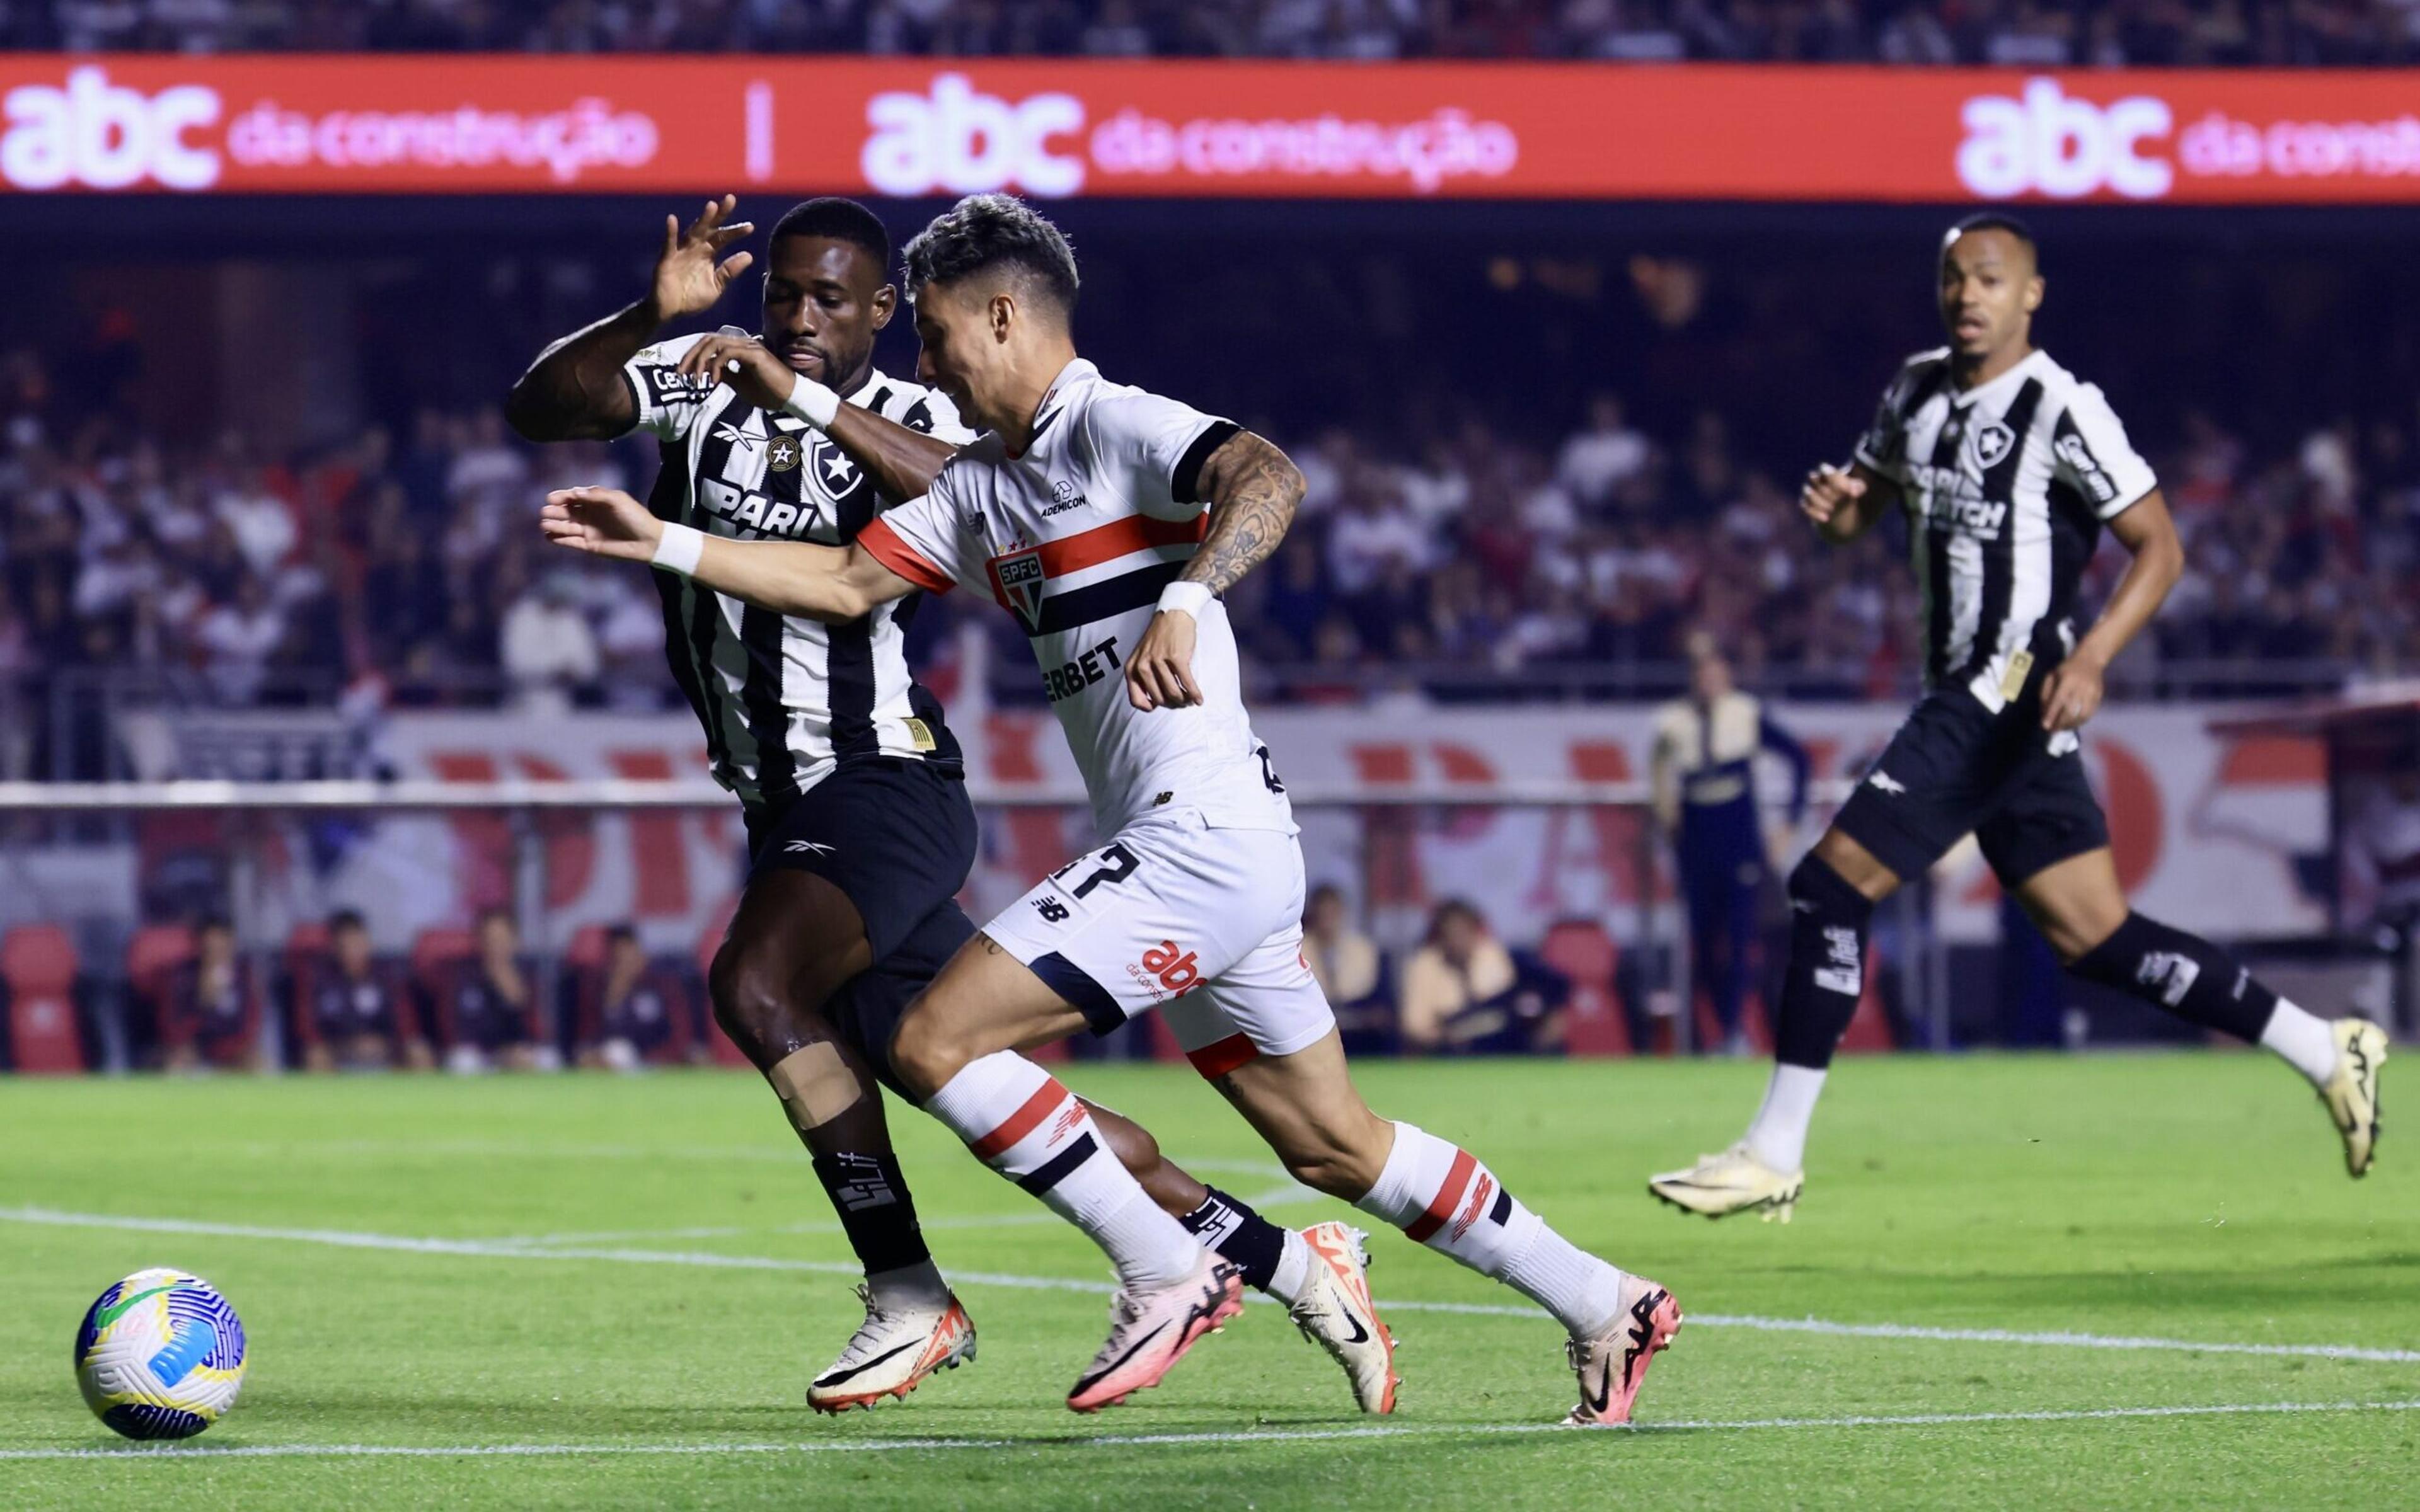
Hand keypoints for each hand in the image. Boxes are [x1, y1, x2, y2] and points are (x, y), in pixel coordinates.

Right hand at [540, 486, 663, 562]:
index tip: (551, 498)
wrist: (648, 540)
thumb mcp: (617, 500)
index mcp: (595, 501)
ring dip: (554, 525)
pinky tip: (549, 536)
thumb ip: (596, 495)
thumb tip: (575, 492)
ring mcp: (588, 530)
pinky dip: (560, 539)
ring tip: (544, 524)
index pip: (573, 497)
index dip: (561, 497)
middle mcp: (589, 515)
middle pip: (566, 512)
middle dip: (554, 511)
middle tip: (545, 511)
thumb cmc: (635, 516)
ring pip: (566, 527)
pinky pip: (571, 542)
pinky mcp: (589, 545)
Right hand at [648, 195, 754, 321]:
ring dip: (701, 220)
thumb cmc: (691, 298)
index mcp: (707, 254)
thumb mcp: (716, 287)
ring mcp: (680, 252)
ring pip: (692, 232)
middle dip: (720, 214)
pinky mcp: (666, 260)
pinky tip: (672, 219)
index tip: (750, 227)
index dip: (736, 232)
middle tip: (731, 199)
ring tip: (712, 206)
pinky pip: (668, 245)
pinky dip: (670, 232)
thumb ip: (729, 272)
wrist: (669, 312)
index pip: (723, 238)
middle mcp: (695, 249)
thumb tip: (749, 255)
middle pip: (709, 228)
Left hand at [677, 333, 796, 411]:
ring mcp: (748, 346)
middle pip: (707, 339)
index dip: (692, 356)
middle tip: (680, 374)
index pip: (709, 343)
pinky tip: (713, 381)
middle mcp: (742, 343)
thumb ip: (723, 374)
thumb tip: (706, 371)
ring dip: (700, 361)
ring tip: (695, 379)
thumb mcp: (738, 384)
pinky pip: (727, 353)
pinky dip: (715, 366)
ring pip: (715, 343)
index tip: (682, 373)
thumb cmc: (768, 391)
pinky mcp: (754, 354)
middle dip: (690, 356)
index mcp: (738, 348)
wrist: (789, 397)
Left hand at [1124, 609, 1202, 710]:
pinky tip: (1199, 699)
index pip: (1136, 700)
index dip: (1149, 707)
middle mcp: (1143, 665)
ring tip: (1190, 700)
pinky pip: (1187, 683)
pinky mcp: (1177, 658)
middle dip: (1172, 704)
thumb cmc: (1159, 638)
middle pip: (1159, 699)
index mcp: (1132, 667)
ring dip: (1184, 700)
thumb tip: (1153, 703)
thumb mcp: (1141, 657)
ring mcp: (1159, 661)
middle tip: (1181, 702)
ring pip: (1173, 693)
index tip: (1159, 706)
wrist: (1173, 615)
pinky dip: (1195, 694)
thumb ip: (1142, 677)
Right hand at [1800, 463, 1865, 528]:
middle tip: (1838, 498)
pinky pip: (1806, 507)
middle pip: (1813, 478)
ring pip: (1809, 493)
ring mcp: (1809, 492)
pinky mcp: (1806, 504)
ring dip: (1821, 502)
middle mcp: (1814, 479)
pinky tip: (1826, 518)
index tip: (1845, 489)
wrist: (1840, 506)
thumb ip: (1858, 487)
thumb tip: (1854, 493)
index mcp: (1827, 472)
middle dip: (1826, 489)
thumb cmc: (1849, 491)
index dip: (1833, 477)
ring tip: (1833, 509)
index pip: (1824, 469)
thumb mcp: (1858, 488)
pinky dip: (1815, 513)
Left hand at [2040, 652, 2106, 731]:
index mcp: (2068, 680)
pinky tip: (2073, 724)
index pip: (2059, 700)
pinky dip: (2080, 722)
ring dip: (2070, 725)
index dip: (2051, 714)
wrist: (2090, 659)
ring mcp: (2092, 693)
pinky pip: (2090, 714)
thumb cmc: (2066, 668)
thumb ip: (2046, 693)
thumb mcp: (2051, 675)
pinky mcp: (2099, 697)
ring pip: (2082, 715)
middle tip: (2052, 731)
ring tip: (2062, 729)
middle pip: (2070, 711)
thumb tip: (2044, 712)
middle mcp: (2081, 687)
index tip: (2045, 726)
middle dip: (2060, 723)